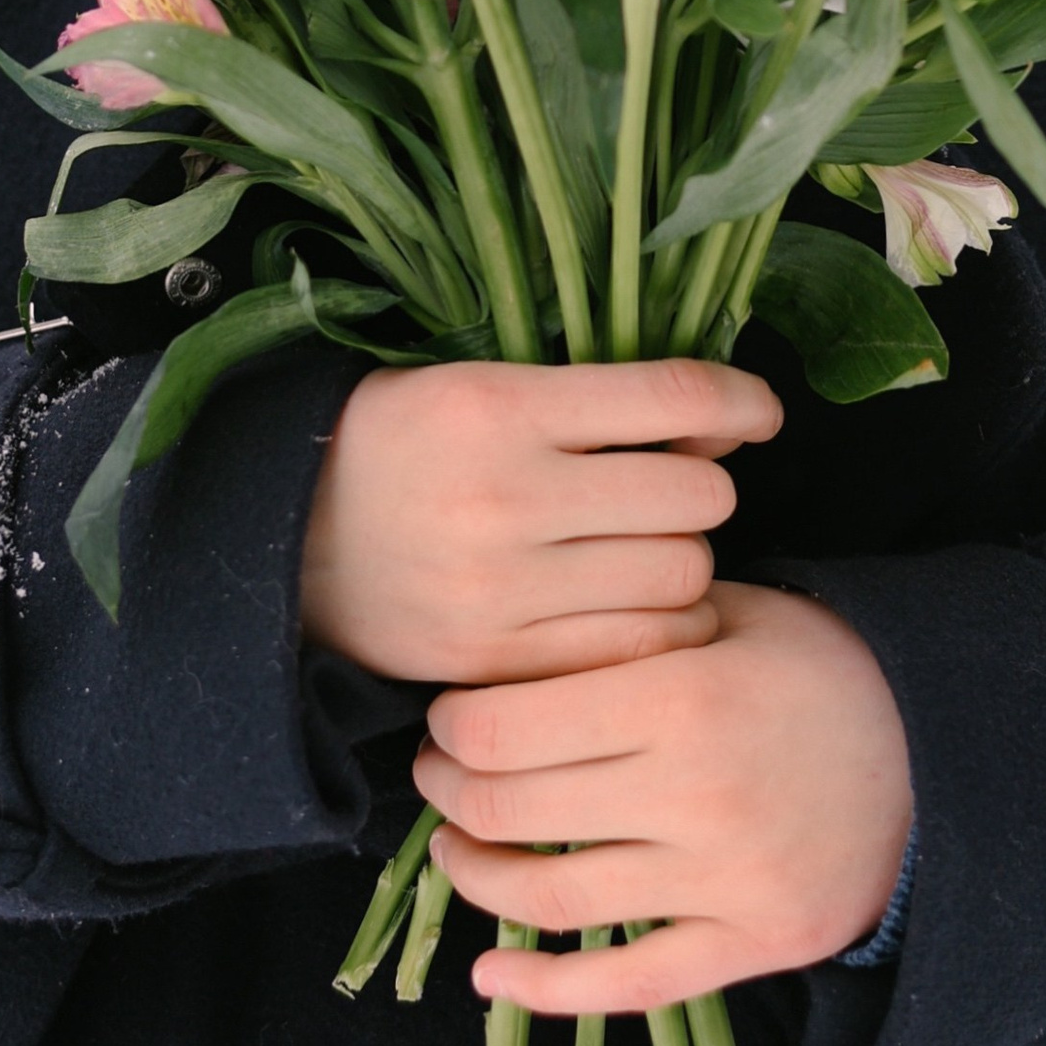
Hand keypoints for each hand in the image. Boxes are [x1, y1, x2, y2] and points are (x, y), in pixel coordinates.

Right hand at [298, 356, 780, 686]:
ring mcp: (503, 588)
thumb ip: (591, 401)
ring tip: (646, 550)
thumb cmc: (402, 445)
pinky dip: (658, 630)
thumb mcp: (479, 385)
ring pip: (678, 578)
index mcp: (499, 406)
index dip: (739, 402)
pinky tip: (634, 608)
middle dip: (702, 490)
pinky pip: (636, 651)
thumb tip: (719, 430)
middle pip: (692, 499)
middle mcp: (505, 495)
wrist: (285, 539)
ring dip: (684, 561)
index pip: (669, 398)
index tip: (759, 412)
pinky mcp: (498, 660)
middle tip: (673, 489)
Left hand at [409, 579, 913, 1012]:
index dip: (454, 723)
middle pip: (513, 808)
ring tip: (452, 851)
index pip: (508, 724)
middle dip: (450, 792)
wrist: (954, 758)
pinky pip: (630, 984)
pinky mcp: (752, 948)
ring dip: (477, 878)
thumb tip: (517, 638)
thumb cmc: (830, 668)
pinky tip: (490, 978)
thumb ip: (635, 620)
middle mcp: (696, 795)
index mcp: (685, 696)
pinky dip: (548, 991)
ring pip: (553, 897)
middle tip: (435, 775)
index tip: (448, 716)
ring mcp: (724, 883)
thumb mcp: (738, 612)